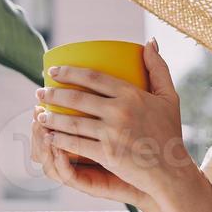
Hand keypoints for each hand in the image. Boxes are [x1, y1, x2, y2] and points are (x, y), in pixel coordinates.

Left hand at [32, 38, 194, 203]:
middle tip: (40, 92)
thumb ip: (158, 68)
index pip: (93, 77)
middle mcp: (120, 111)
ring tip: (40, 115)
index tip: (53, 72)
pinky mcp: (107, 154)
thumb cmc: (169, 132)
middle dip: (53, 94)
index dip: (69, 72)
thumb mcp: (170, 97)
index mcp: (132, 94)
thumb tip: (150, 42)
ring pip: (72, 121)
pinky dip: (59, 140)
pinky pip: (76, 144)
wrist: (171, 170)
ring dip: (51, 118)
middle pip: (77, 98)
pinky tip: (50, 136)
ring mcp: (112, 133)